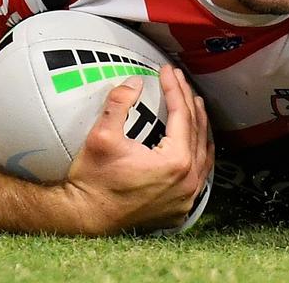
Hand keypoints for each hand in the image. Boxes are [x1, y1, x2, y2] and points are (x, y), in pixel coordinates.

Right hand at [64, 65, 213, 233]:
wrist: (85, 217)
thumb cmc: (93, 180)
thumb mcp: (101, 137)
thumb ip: (119, 103)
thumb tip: (134, 81)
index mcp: (176, 162)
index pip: (182, 115)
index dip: (174, 88)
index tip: (166, 71)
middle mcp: (188, 180)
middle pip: (196, 130)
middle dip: (188, 100)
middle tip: (178, 80)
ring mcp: (187, 196)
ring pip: (203, 151)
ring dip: (199, 124)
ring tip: (193, 103)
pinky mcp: (181, 206)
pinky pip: (200, 173)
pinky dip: (198, 151)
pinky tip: (195, 140)